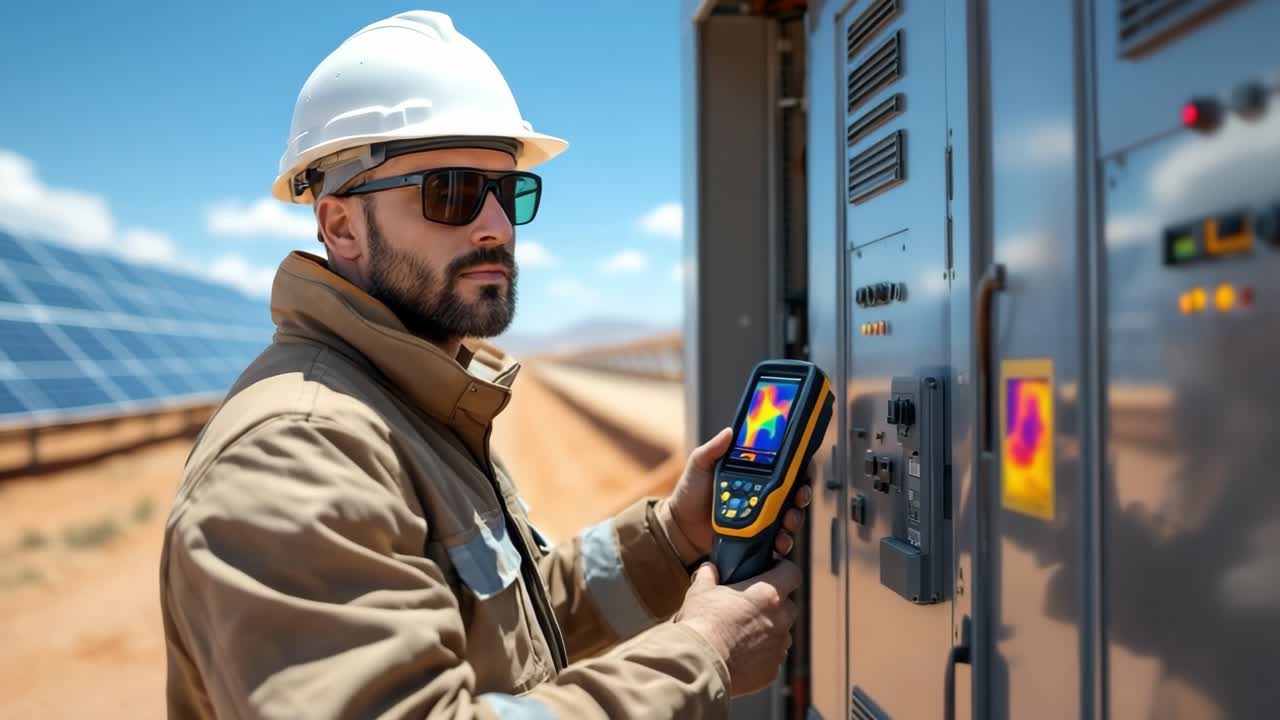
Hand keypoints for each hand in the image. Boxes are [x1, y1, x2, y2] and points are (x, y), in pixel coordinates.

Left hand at [666, 427, 813, 557]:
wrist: (680, 526)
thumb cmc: (690, 492)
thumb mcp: (699, 465)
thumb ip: (713, 449)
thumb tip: (729, 432)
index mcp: (755, 474)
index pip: (786, 467)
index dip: (800, 467)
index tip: (804, 468)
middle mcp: (763, 494)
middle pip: (795, 493)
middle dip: (802, 495)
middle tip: (799, 497)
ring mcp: (762, 518)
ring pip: (791, 517)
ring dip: (795, 519)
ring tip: (787, 521)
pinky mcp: (758, 538)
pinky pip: (778, 541)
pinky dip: (782, 543)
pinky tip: (777, 542)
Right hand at [675, 559, 802, 696]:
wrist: (700, 663)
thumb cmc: (702, 622)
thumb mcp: (701, 591)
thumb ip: (709, 575)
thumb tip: (709, 568)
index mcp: (769, 595)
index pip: (792, 573)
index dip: (782, 570)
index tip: (771, 570)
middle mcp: (780, 620)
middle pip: (789, 606)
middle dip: (776, 604)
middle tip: (754, 604)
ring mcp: (779, 647)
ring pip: (783, 634)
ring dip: (771, 631)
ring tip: (746, 633)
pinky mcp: (772, 670)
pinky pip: (773, 658)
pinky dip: (763, 655)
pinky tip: (743, 655)